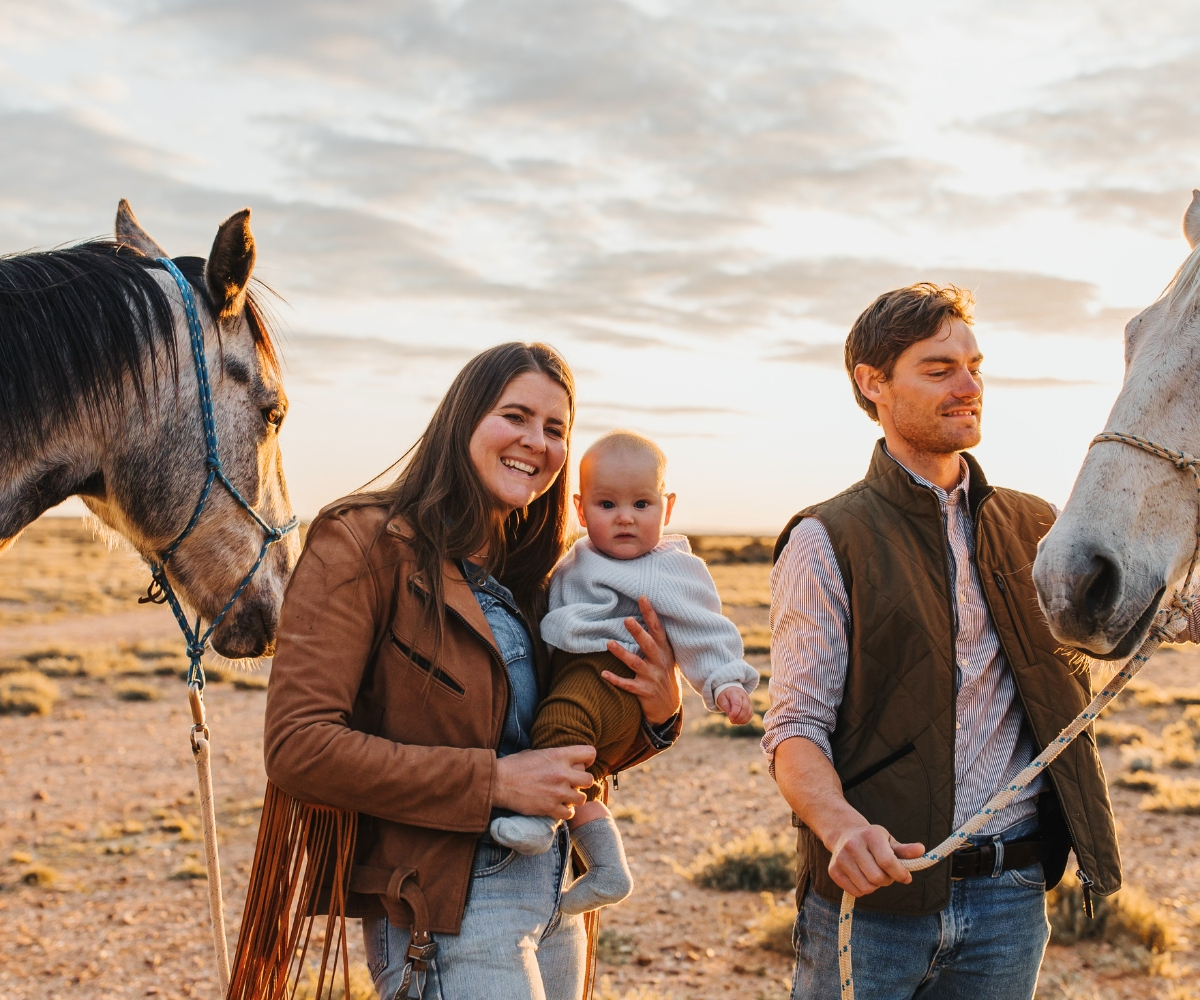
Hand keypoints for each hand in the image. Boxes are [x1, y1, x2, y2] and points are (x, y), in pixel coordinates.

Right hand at [493, 745, 595, 820]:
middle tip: (573, 783)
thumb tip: (562, 760)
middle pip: (589, 779)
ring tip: (565, 797)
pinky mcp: (550, 808)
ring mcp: (558, 792)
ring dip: (575, 798)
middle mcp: (562, 773)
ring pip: (582, 798)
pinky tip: (559, 808)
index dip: (588, 759)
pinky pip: (569, 813)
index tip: (582, 764)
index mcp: (559, 755)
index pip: (590, 753)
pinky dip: (566, 812)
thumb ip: (553, 756)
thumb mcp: (536, 753)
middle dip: (582, 782)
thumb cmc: (514, 765)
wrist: (498, 782)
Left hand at [602, 595, 681, 725]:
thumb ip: (656, 641)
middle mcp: (659, 663)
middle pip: (648, 645)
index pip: (658, 629)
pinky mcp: (644, 692)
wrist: (668, 707)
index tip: (642, 597)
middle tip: (627, 619)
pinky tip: (603, 674)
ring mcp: (652, 678)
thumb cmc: (663, 675)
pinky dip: (615, 679)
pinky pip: (628, 685)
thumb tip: (640, 615)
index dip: (651, 613)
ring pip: (636, 663)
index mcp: (664, 651)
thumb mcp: (665, 657)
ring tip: (609, 643)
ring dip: (622, 653)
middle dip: (638, 632)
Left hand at [716, 687, 753, 724]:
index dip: (734, 713)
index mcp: (735, 693)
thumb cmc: (726, 695)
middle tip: (731, 721)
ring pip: (749, 713)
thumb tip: (731, 716)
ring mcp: (749, 701)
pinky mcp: (750, 706)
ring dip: (742, 720)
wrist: (732, 690)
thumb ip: (726, 707)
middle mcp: (744, 696)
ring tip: (734, 722)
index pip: (738, 703)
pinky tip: (739, 722)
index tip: (730, 718)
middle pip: (745, 709)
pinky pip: (750, 715)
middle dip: (738, 718)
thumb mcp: (722, 699)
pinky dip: (745, 720)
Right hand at [827, 822, 924, 897]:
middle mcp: (852, 845)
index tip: (906, 877)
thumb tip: (922, 850)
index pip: (887, 862)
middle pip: (877, 878)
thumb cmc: (872, 840)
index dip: (900, 874)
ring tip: (874, 874)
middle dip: (887, 880)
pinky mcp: (833, 871)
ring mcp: (841, 858)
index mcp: (870, 835)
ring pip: (867, 888)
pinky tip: (862, 878)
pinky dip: (863, 890)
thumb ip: (905, 850)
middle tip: (886, 874)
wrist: (843, 834)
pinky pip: (856, 892)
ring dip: (875, 886)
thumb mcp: (889, 841)